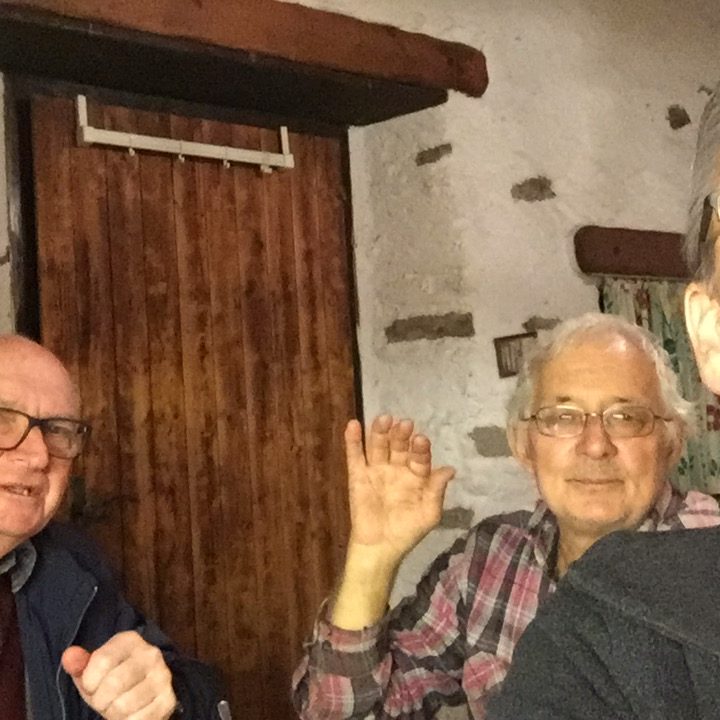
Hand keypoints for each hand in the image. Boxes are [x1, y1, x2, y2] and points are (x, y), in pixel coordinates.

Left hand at [62, 631, 176, 719]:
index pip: (102, 660)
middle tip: (103, 700)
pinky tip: (129, 714)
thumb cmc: (112, 678)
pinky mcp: (167, 700)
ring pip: (124, 705)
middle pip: (113, 684)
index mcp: (130, 641)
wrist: (146, 692)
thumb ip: (79, 663)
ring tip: (117, 706)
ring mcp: (162, 677)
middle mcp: (150, 654)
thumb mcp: (93, 670)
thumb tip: (69, 656)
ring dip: (113, 713)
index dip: (89, 681)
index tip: (91, 685)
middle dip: (100, 700)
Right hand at [345, 414, 454, 563]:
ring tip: (384, 419)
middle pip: (398, 445)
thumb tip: (450, 469)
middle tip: (405, 424)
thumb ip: (436, 490)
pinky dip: (353, 440)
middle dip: (401, 435)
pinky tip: (354, 425)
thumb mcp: (429, 513)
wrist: (381, 547)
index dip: (420, 449)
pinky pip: (354, 456)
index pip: (419, 456)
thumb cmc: (408, 531)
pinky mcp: (357, 477)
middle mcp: (396, 468)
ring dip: (380, 431)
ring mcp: (376, 470)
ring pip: (377, 446)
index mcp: (415, 475)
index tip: (421, 440)